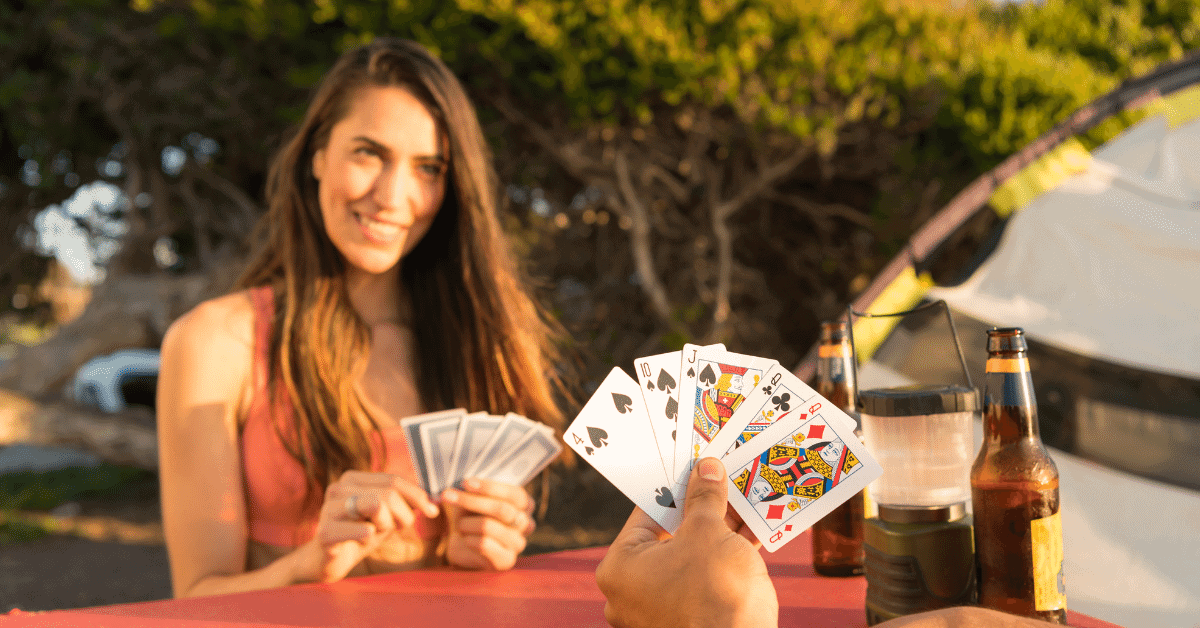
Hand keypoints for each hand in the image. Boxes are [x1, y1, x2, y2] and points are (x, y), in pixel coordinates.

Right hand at [294, 471, 439, 582]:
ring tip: (377, 533)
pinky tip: (367, 538)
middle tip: (399, 528)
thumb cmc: (360, 533)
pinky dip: (370, 535)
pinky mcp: (325, 532)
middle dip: (403, 514)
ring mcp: (329, 509)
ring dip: (387, 525)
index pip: (393, 480)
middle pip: (388, 493)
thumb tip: (434, 498)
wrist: (329, 560)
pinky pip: (361, 529)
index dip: (417, 495)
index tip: (431, 511)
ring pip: (376, 505)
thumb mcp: (386, 515)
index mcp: (352, 479)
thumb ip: (405, 502)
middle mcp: (338, 488)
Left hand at [441, 477, 535, 570]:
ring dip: (466, 523)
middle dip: (472, 501)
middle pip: (502, 509)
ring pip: (489, 526)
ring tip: (459, 526)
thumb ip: (472, 490)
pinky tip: (466, 540)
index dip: (491, 487)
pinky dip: (468, 539)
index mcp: (524, 504)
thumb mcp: (472, 500)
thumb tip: (462, 484)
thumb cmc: (470, 517)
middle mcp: (526, 523)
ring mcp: (518, 543)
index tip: (466, 483)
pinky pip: (484, 544)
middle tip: (447, 496)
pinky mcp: (506, 560)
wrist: (463, 548)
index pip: (515, 494)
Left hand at [596, 457, 778, 627]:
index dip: (673, 487)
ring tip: (742, 499)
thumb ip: (705, 499)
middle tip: (720, 479)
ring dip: (718, 530)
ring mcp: (661, 611)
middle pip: (669, 535)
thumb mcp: (709, 532)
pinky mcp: (691, 620)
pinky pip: (707, 579)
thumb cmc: (713, 591)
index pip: (645, 514)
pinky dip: (726, 558)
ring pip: (691, 557)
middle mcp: (632, 593)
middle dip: (699, 508)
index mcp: (620, 568)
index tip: (692, 467)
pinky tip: (752, 531)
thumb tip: (707, 470)